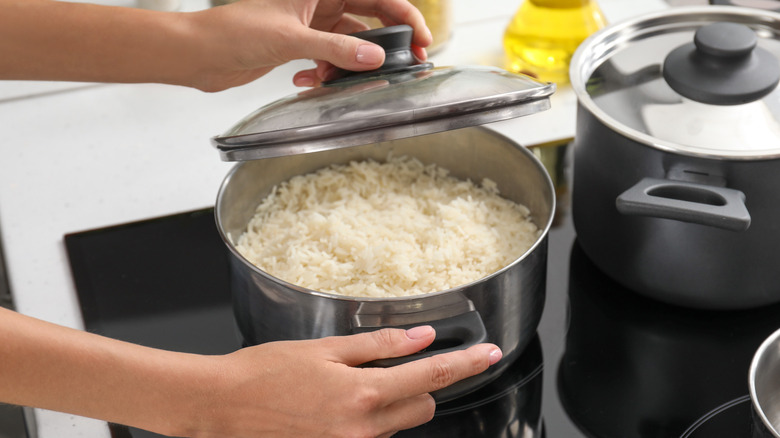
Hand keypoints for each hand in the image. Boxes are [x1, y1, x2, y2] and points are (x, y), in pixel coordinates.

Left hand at [0, 0, 431, 90]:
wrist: (199, 55)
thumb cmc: (232, 31)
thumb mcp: (291, 39)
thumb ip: (336, 48)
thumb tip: (375, 57)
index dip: (404, 16)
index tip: (421, 41)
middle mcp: (319, 3)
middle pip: (368, 18)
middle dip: (383, 45)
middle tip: (402, 67)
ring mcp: (310, 24)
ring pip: (349, 43)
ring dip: (347, 64)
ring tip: (339, 78)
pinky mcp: (300, 46)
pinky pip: (329, 59)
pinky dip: (324, 72)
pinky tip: (306, 80)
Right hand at [189, 326, 501, 437]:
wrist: (220, 407)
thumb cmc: (264, 372)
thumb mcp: (325, 349)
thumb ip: (380, 345)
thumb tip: (423, 338)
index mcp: (363, 394)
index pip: (432, 378)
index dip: (467, 363)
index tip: (489, 354)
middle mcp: (363, 429)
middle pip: (421, 406)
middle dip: (418, 387)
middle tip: (386, 369)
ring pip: (396, 424)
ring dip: (388, 405)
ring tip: (345, 389)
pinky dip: (367, 422)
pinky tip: (334, 409)